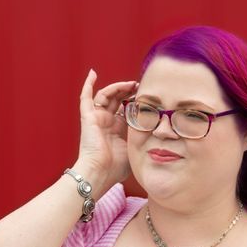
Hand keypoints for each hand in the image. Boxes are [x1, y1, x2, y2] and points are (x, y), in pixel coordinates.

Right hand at [76, 69, 138, 186]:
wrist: (99, 173)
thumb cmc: (116, 168)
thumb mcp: (135, 149)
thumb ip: (143, 139)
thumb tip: (160, 135)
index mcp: (116, 130)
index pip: (126, 109)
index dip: (136, 100)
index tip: (148, 95)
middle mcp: (106, 122)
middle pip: (117, 100)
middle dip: (129, 91)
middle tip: (140, 86)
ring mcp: (96, 119)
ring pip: (106, 96)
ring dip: (118, 87)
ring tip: (130, 83)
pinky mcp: (88, 117)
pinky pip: (86, 98)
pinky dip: (88, 84)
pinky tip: (93, 73)